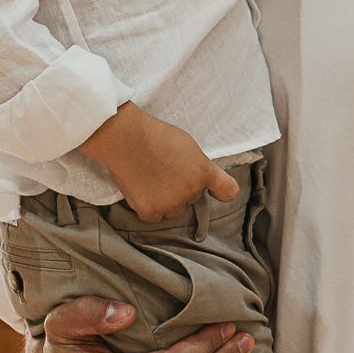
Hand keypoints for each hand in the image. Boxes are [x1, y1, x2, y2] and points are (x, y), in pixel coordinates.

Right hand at [80, 103, 238, 222]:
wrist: (125, 138)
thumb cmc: (155, 135)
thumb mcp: (188, 145)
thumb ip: (198, 165)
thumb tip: (199, 178)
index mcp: (204, 172)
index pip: (228, 191)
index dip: (221, 192)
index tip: (214, 192)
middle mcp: (191, 191)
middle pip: (192, 199)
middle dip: (181, 189)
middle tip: (164, 171)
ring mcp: (171, 204)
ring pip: (174, 210)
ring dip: (166, 201)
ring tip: (151, 179)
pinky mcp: (150, 212)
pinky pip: (154, 217)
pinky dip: (148, 207)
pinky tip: (141, 189)